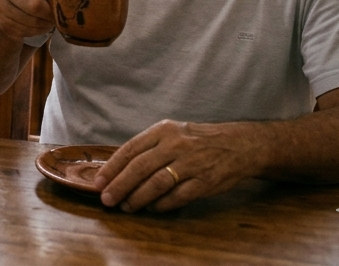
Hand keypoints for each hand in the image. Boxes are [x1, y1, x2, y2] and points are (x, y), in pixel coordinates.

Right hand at [0, 0, 55, 42]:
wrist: (5, 2)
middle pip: (35, 5)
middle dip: (51, 11)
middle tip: (60, 13)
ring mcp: (1, 7)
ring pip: (33, 21)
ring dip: (47, 22)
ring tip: (52, 18)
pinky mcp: (3, 24)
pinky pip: (28, 31)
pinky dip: (40, 30)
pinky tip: (42, 24)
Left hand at [95, 119, 261, 212]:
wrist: (239, 145)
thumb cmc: (198, 140)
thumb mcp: (173, 133)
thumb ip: (148, 147)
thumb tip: (118, 169)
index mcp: (163, 130)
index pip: (130, 149)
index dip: (112, 168)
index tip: (98, 182)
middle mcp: (176, 145)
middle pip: (140, 167)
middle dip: (119, 186)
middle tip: (107, 199)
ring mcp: (191, 163)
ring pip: (156, 183)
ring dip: (138, 198)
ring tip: (126, 206)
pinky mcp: (205, 181)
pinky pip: (177, 197)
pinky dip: (161, 205)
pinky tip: (152, 208)